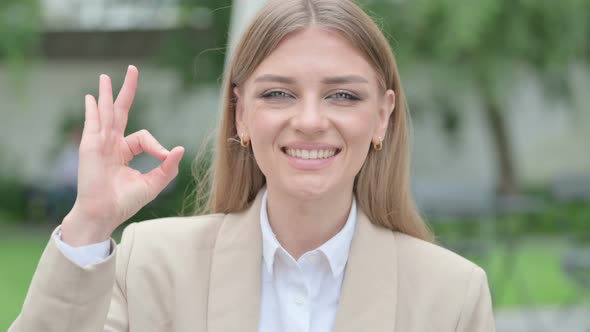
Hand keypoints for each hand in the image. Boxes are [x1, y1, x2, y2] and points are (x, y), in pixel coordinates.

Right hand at [61, 66, 184, 245]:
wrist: (104, 214)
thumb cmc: (125, 202)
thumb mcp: (153, 183)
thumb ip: (167, 167)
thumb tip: (180, 149)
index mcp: (124, 152)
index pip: (143, 137)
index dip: (157, 145)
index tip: (165, 156)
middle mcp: (111, 144)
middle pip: (120, 111)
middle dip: (126, 90)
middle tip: (133, 69)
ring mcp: (99, 144)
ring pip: (105, 113)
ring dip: (106, 94)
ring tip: (105, 76)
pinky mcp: (90, 147)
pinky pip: (93, 124)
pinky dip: (92, 110)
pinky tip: (91, 97)